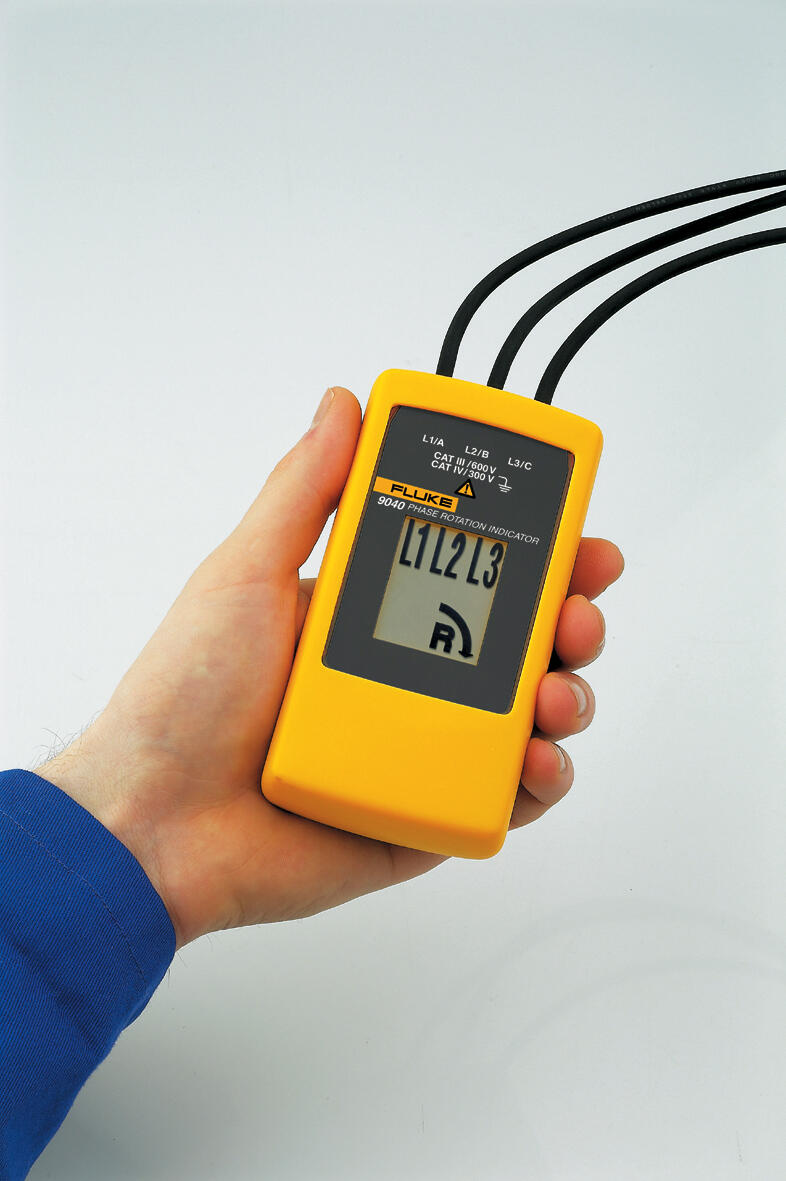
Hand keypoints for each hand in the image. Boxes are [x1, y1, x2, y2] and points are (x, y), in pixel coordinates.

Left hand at [38, 387, 622, 948]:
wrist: (153, 821)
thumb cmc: (185, 696)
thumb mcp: (245, 573)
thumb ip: (303, 492)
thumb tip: (341, 406)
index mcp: (366, 616)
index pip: (471, 573)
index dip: (535, 555)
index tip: (577, 537)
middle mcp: (401, 678)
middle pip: (516, 644)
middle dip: (568, 621)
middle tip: (580, 611)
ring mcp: (416, 749)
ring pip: (522, 718)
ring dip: (564, 694)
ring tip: (554, 691)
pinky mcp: (423, 817)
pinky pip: (502, 797)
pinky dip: (539, 780)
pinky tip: (536, 759)